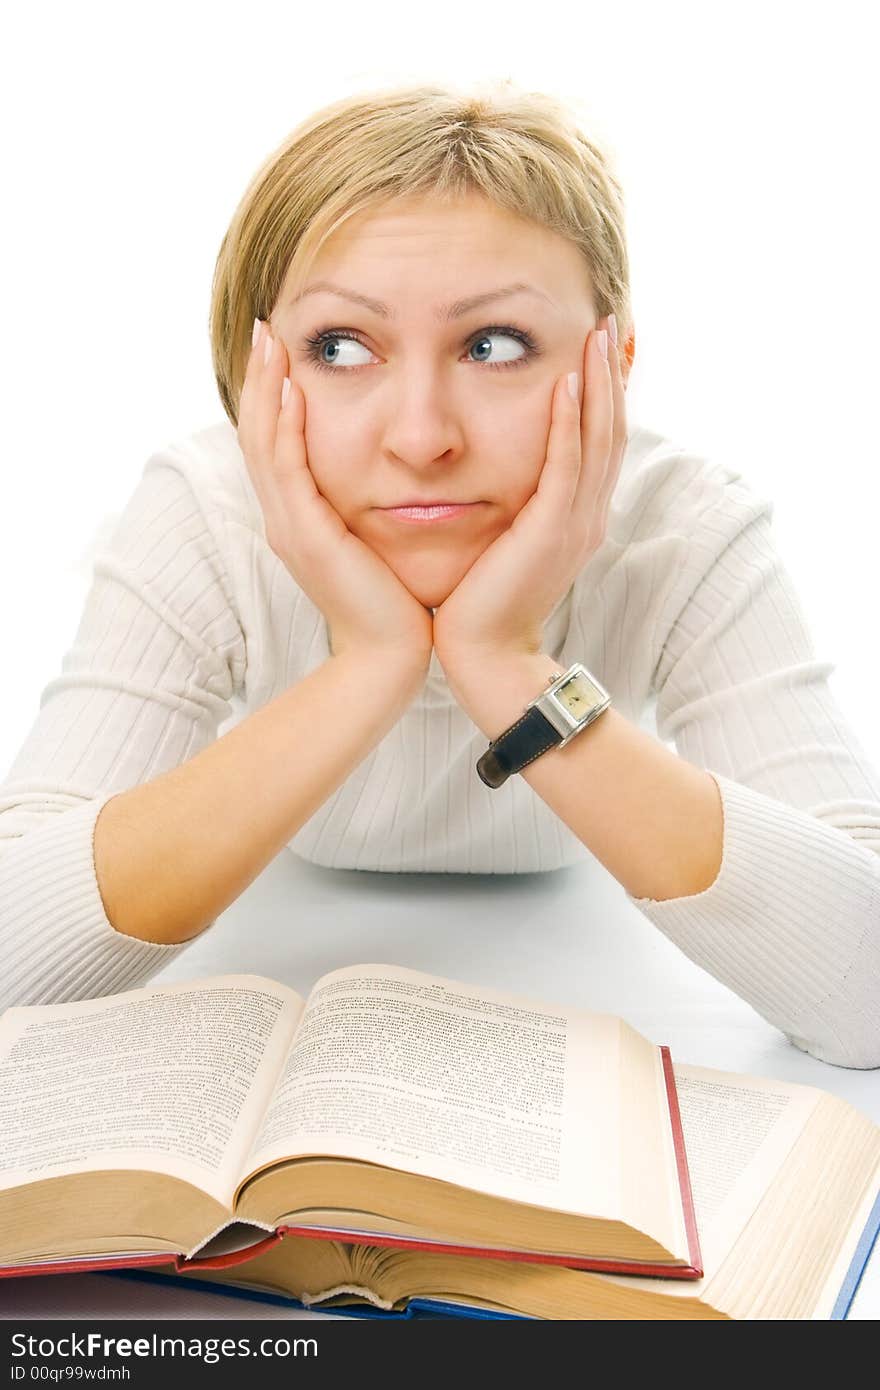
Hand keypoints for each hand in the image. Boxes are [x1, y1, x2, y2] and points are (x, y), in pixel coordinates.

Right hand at [238, 320, 434, 668]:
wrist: (392, 656)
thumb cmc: (397, 602)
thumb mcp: (377, 540)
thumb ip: (371, 505)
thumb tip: (394, 469)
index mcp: (300, 517)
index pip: (275, 442)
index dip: (272, 394)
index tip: (282, 346)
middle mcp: (284, 518)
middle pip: (258, 433)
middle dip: (261, 378)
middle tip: (266, 328)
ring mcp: (289, 528)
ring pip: (263, 444)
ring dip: (266, 389)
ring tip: (271, 342)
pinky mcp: (306, 537)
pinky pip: (287, 471)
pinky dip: (286, 427)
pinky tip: (292, 391)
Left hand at [432, 316, 626, 672]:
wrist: (484, 656)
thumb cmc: (480, 604)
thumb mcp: (506, 544)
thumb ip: (515, 507)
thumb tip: (500, 473)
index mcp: (576, 517)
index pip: (597, 441)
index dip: (602, 391)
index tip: (595, 344)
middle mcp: (586, 516)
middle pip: (608, 429)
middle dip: (609, 373)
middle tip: (607, 320)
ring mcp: (574, 524)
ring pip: (596, 439)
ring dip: (597, 383)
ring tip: (595, 334)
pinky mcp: (552, 532)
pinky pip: (566, 465)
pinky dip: (568, 422)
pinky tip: (566, 382)